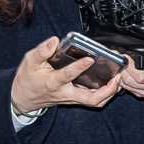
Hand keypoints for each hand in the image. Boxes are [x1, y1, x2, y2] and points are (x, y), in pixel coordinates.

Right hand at [11, 37, 126, 113]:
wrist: (23, 98)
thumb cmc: (27, 79)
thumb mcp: (29, 62)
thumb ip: (41, 51)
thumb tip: (54, 41)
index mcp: (53, 83)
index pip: (68, 75)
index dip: (79, 67)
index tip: (89, 58)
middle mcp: (65, 93)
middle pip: (90, 99)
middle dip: (107, 90)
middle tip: (118, 77)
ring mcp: (72, 98)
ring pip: (94, 102)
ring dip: (110, 93)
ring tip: (119, 79)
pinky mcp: (75, 99)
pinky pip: (93, 100)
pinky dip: (106, 93)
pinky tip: (112, 82)